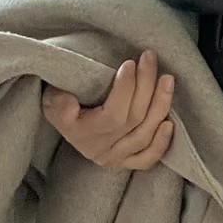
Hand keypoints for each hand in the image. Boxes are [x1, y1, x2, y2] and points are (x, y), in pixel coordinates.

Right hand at [41, 49, 174, 169]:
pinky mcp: (126, 163)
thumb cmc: (60, 102)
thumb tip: (71, 101)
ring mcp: (115, 158)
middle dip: (146, 86)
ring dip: (160, 106)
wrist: (65, 122)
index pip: (113, 114)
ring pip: (145, 135)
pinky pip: (147, 159)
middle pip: (134, 119)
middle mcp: (101, 150)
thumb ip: (58, 101)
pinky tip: (170, 123)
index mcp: (82, 134)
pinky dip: (161, 143)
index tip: (130, 63)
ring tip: (167, 80)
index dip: (126, 89)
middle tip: (150, 59)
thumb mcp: (51, 99)